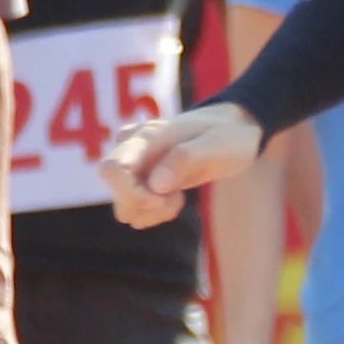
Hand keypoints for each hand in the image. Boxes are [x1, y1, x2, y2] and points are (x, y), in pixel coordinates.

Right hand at [103, 100, 261, 226]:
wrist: (232, 131)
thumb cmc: (227, 135)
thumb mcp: (218, 145)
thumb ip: (186, 158)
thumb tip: (156, 185)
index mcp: (146, 137)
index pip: (112, 169)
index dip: (132, 194)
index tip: (162, 196)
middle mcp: (131, 150)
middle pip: (116, 195)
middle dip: (147, 207)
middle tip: (177, 196)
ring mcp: (133, 167)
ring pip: (126, 209)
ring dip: (155, 212)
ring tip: (179, 193)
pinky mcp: (140, 182)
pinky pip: (136, 211)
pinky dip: (156, 212)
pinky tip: (174, 195)